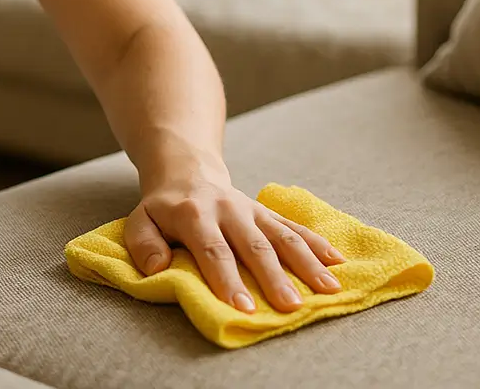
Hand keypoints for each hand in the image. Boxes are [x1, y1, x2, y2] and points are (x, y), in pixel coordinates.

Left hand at [124, 167, 345, 312]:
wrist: (186, 171)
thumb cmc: (163, 208)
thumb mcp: (141, 220)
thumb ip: (143, 244)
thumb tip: (158, 267)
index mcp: (194, 214)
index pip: (213, 250)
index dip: (227, 278)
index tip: (242, 307)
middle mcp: (227, 209)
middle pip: (253, 245)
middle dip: (273, 277)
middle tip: (290, 306)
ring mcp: (251, 210)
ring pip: (281, 235)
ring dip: (306, 262)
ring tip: (328, 289)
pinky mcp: (267, 212)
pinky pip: (294, 226)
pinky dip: (317, 244)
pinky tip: (339, 262)